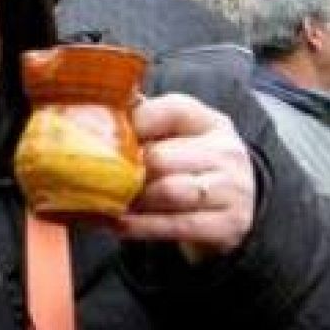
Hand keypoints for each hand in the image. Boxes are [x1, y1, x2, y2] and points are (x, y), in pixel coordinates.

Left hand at [116, 93, 254, 259]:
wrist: (234, 206)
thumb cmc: (188, 163)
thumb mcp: (176, 135)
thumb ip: (143, 118)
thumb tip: (105, 103)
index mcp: (208, 122)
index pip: (171, 111)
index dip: (134, 124)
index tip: (103, 136)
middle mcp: (226, 152)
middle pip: (162, 158)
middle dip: (125, 171)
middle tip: (95, 177)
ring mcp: (232, 190)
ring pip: (169, 192)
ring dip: (132, 199)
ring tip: (107, 201)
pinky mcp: (229, 225)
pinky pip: (176, 225)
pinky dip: (141, 226)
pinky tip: (119, 223)